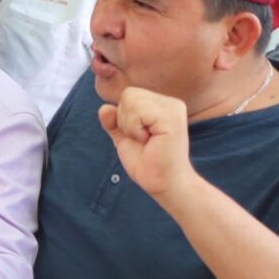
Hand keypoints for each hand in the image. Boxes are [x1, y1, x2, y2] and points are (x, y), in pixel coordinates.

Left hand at [98, 87, 196, 202]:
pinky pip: (137, 111)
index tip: (139, 137)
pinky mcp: (172, 118)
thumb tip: (104, 108)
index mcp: (162, 105)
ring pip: (130, 99)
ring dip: (129, 125)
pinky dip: (134, 129)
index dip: (124, 118)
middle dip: (125, 120)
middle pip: (128, 94)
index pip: (128, 95)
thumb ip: (114, 122)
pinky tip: (149, 140)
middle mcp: (171, 103)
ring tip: (146, 140)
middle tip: (143, 139)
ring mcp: (173, 108)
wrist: (163, 183)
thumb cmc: (147, 163)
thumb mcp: (124, 138)